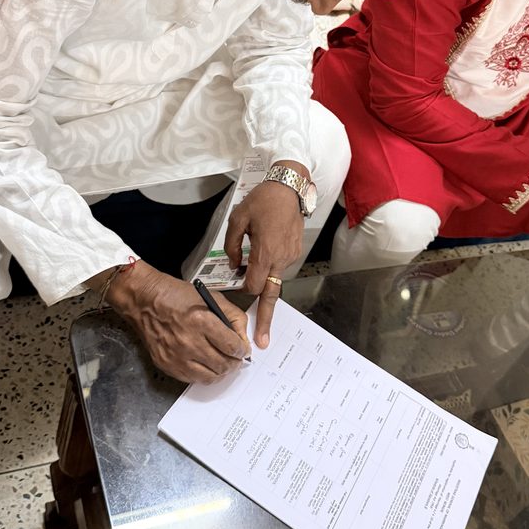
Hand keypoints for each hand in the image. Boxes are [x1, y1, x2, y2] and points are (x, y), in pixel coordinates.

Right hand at [105, 261, 249, 382]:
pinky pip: (193, 379)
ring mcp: (176, 356)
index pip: (232, 346)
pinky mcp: (166, 365)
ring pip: (210, 376)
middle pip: (223, 364)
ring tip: (222, 363)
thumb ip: (233, 317)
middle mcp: (189, 341)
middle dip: (234, 362)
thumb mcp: (211, 297)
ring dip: (221, 372)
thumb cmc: (176, 296)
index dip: (242, 350)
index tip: (243, 350)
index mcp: (201, 320)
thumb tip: (243, 339)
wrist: (144, 301)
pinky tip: (206, 365)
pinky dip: (204, 374)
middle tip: (235, 358)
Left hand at [224, 177, 304, 347]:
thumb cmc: (263, 201)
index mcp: (265, 253)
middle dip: (266, 320)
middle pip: (271, 296)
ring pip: (276, 280)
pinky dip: (272, 267)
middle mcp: (280, 259)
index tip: (237, 287)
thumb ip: (232, 246)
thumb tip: (234, 264)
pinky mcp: (295, 251)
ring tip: (260, 278)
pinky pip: (281, 266)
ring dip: (266, 285)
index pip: (253, 286)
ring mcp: (290, 256)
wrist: (289, 188)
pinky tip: (266, 251)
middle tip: (262, 341)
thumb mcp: (238, 219)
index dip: (243, 289)